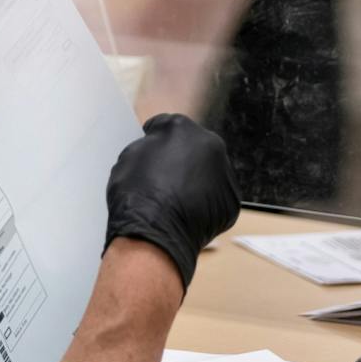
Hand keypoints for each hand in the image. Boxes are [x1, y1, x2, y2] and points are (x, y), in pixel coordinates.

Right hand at [105, 114, 239, 290]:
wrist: (153, 235)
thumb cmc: (137, 197)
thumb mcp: (129, 157)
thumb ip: (148, 145)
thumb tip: (156, 147)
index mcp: (181, 128)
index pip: (168, 127)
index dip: (157, 140)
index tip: (153, 152)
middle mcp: (209, 144)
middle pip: (194, 147)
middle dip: (182, 159)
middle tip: (165, 180)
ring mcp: (224, 172)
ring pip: (209, 171)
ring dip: (197, 180)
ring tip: (176, 199)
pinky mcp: (231, 199)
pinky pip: (217, 196)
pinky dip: (206, 202)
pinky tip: (188, 211)